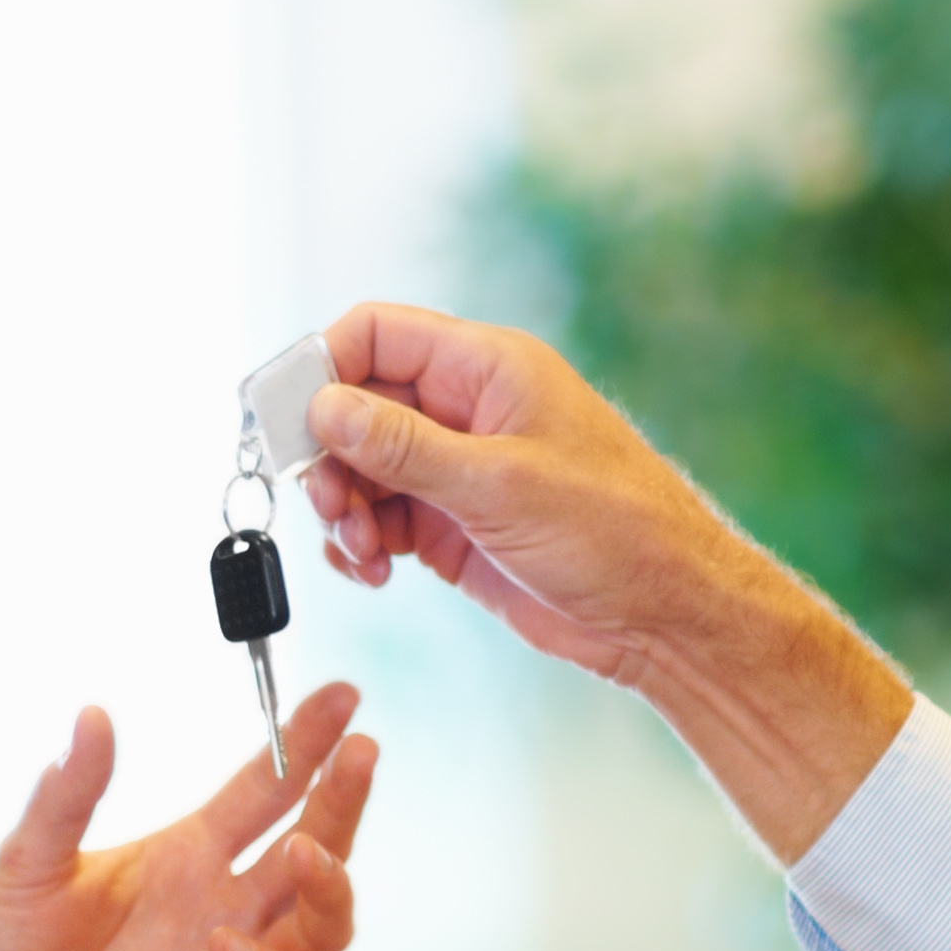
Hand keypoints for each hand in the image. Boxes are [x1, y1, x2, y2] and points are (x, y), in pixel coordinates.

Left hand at [0, 690, 378, 950]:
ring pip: (323, 926)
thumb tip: (92, 715)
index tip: (343, 695)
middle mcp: (222, 909)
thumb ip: (66, 796)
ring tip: (304, 851)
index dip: (307, 743)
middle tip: (360, 752)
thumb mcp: (26, 864)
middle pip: (316, 848)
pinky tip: (227, 943)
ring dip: (329, 885)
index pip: (269, 791)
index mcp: (185, 856)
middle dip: (343, 800)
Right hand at [299, 303, 911, 861]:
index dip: (321, 367)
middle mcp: (466, 410)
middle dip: (328, 456)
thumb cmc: (615, 532)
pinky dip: (361, 543)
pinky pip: (380, 518)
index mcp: (488, 368)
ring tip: (363, 553)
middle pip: (355, 405)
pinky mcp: (452, 526)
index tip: (285, 422)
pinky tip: (373, 572)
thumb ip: (404, 446)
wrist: (666, 617)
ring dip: (342, 509)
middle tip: (331, 508)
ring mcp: (457, 470)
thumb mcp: (500, 484)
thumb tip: (324, 407)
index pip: (376, 333)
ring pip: (360, 468)